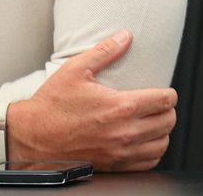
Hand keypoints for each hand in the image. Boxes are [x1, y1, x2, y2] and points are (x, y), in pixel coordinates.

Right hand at [4, 30, 176, 171]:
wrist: (33, 137)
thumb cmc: (52, 105)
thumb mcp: (76, 69)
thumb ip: (105, 51)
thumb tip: (125, 36)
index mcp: (120, 106)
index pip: (165, 100)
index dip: (169, 93)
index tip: (163, 91)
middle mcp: (125, 132)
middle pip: (168, 122)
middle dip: (167, 110)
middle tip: (158, 104)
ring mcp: (121, 152)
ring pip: (162, 144)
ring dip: (162, 132)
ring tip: (153, 122)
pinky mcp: (115, 166)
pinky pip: (148, 162)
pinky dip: (152, 151)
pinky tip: (144, 141)